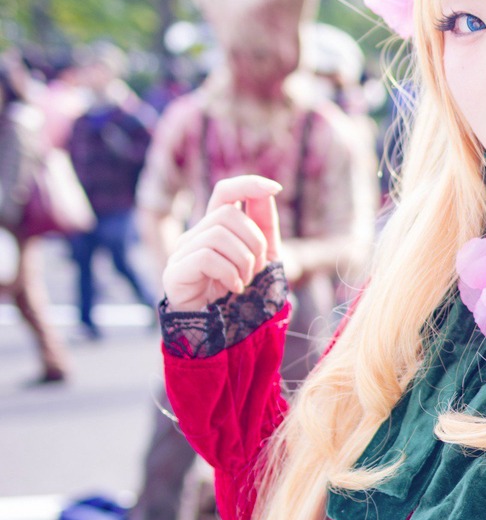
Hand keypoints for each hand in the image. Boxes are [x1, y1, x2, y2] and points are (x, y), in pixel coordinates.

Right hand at [161, 175, 282, 311]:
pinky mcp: (174, 273)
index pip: (225, 191)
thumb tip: (267, 190)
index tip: (275, 187)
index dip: (247, 184)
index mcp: (215, 230)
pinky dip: (229, 273)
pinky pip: (206, 257)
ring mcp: (182, 253)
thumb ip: (264, 225)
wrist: (223, 335)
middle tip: (257, 269)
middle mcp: (195, 236)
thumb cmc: (242, 296)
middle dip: (254, 241)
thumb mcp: (263, 257)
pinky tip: (234, 288)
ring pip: (218, 234)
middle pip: (227, 214)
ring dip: (243, 260)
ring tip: (245, 281)